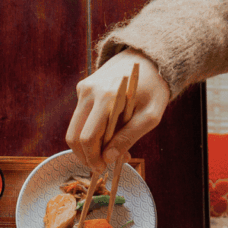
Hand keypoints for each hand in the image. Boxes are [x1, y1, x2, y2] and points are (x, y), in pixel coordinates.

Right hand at [66, 49, 170, 174]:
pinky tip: (107, 132)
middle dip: (84, 156)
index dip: (92, 158)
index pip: (88, 137)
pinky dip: (89, 130)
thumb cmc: (153, 88)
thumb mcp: (150, 116)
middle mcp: (89, 92)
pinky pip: (79, 117)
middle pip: (74, 136)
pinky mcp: (82, 88)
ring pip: (73, 128)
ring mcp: (83, 89)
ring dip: (86, 145)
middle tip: (99, 166)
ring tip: (106, 150)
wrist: (147, 58)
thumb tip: (107, 158)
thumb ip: (129, 137)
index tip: (101, 169)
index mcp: (108, 98)